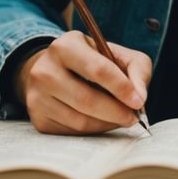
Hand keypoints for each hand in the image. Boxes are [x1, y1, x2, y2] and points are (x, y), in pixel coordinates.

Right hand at [16, 30, 151, 134]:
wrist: (56, 70)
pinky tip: (101, 122)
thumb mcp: (116, 54)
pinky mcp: (37, 118)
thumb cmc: (93, 62)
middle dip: (116, 112)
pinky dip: (92, 131)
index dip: (121, 88)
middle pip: (87, 100)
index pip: (97, 69)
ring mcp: (37, 95)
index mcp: (66, 45)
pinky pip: (71, 133)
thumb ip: (137, 68)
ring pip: (80, 120)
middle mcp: (45, 69)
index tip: (139, 101)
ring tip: (120, 118)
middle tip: (133, 117)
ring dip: (106, 124)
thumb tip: (140, 96)